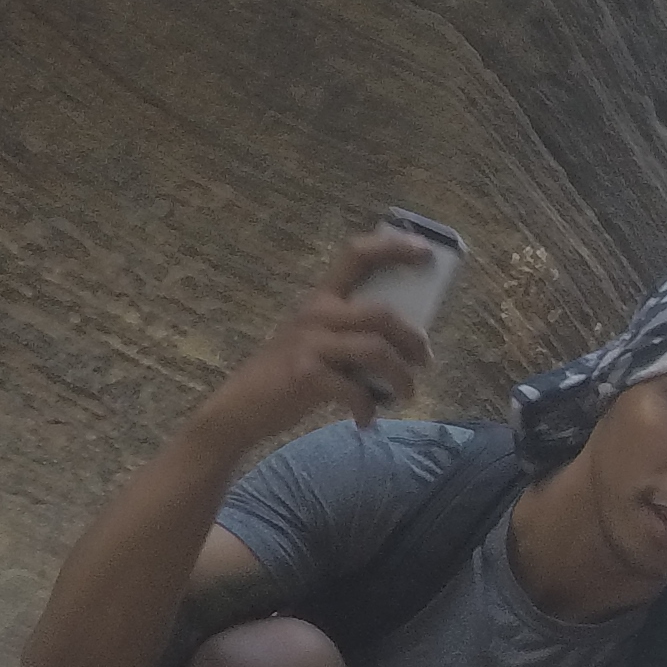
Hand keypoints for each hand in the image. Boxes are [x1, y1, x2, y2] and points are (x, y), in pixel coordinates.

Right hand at [199, 228, 443, 442]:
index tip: (426, 251)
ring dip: (401, 376)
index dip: (393, 248)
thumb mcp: (318, 340)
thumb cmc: (289, 372)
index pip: (358, 256)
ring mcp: (309, 342)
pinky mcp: (306, 374)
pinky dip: (367, 407)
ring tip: (406, 394)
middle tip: (425, 361)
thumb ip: (353, 330)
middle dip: (413, 339)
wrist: (241, 407)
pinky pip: (355, 390)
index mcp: (322, 298)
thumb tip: (410, 337)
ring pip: (376, 349)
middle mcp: (316, 312)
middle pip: (381, 313)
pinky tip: (365, 419)